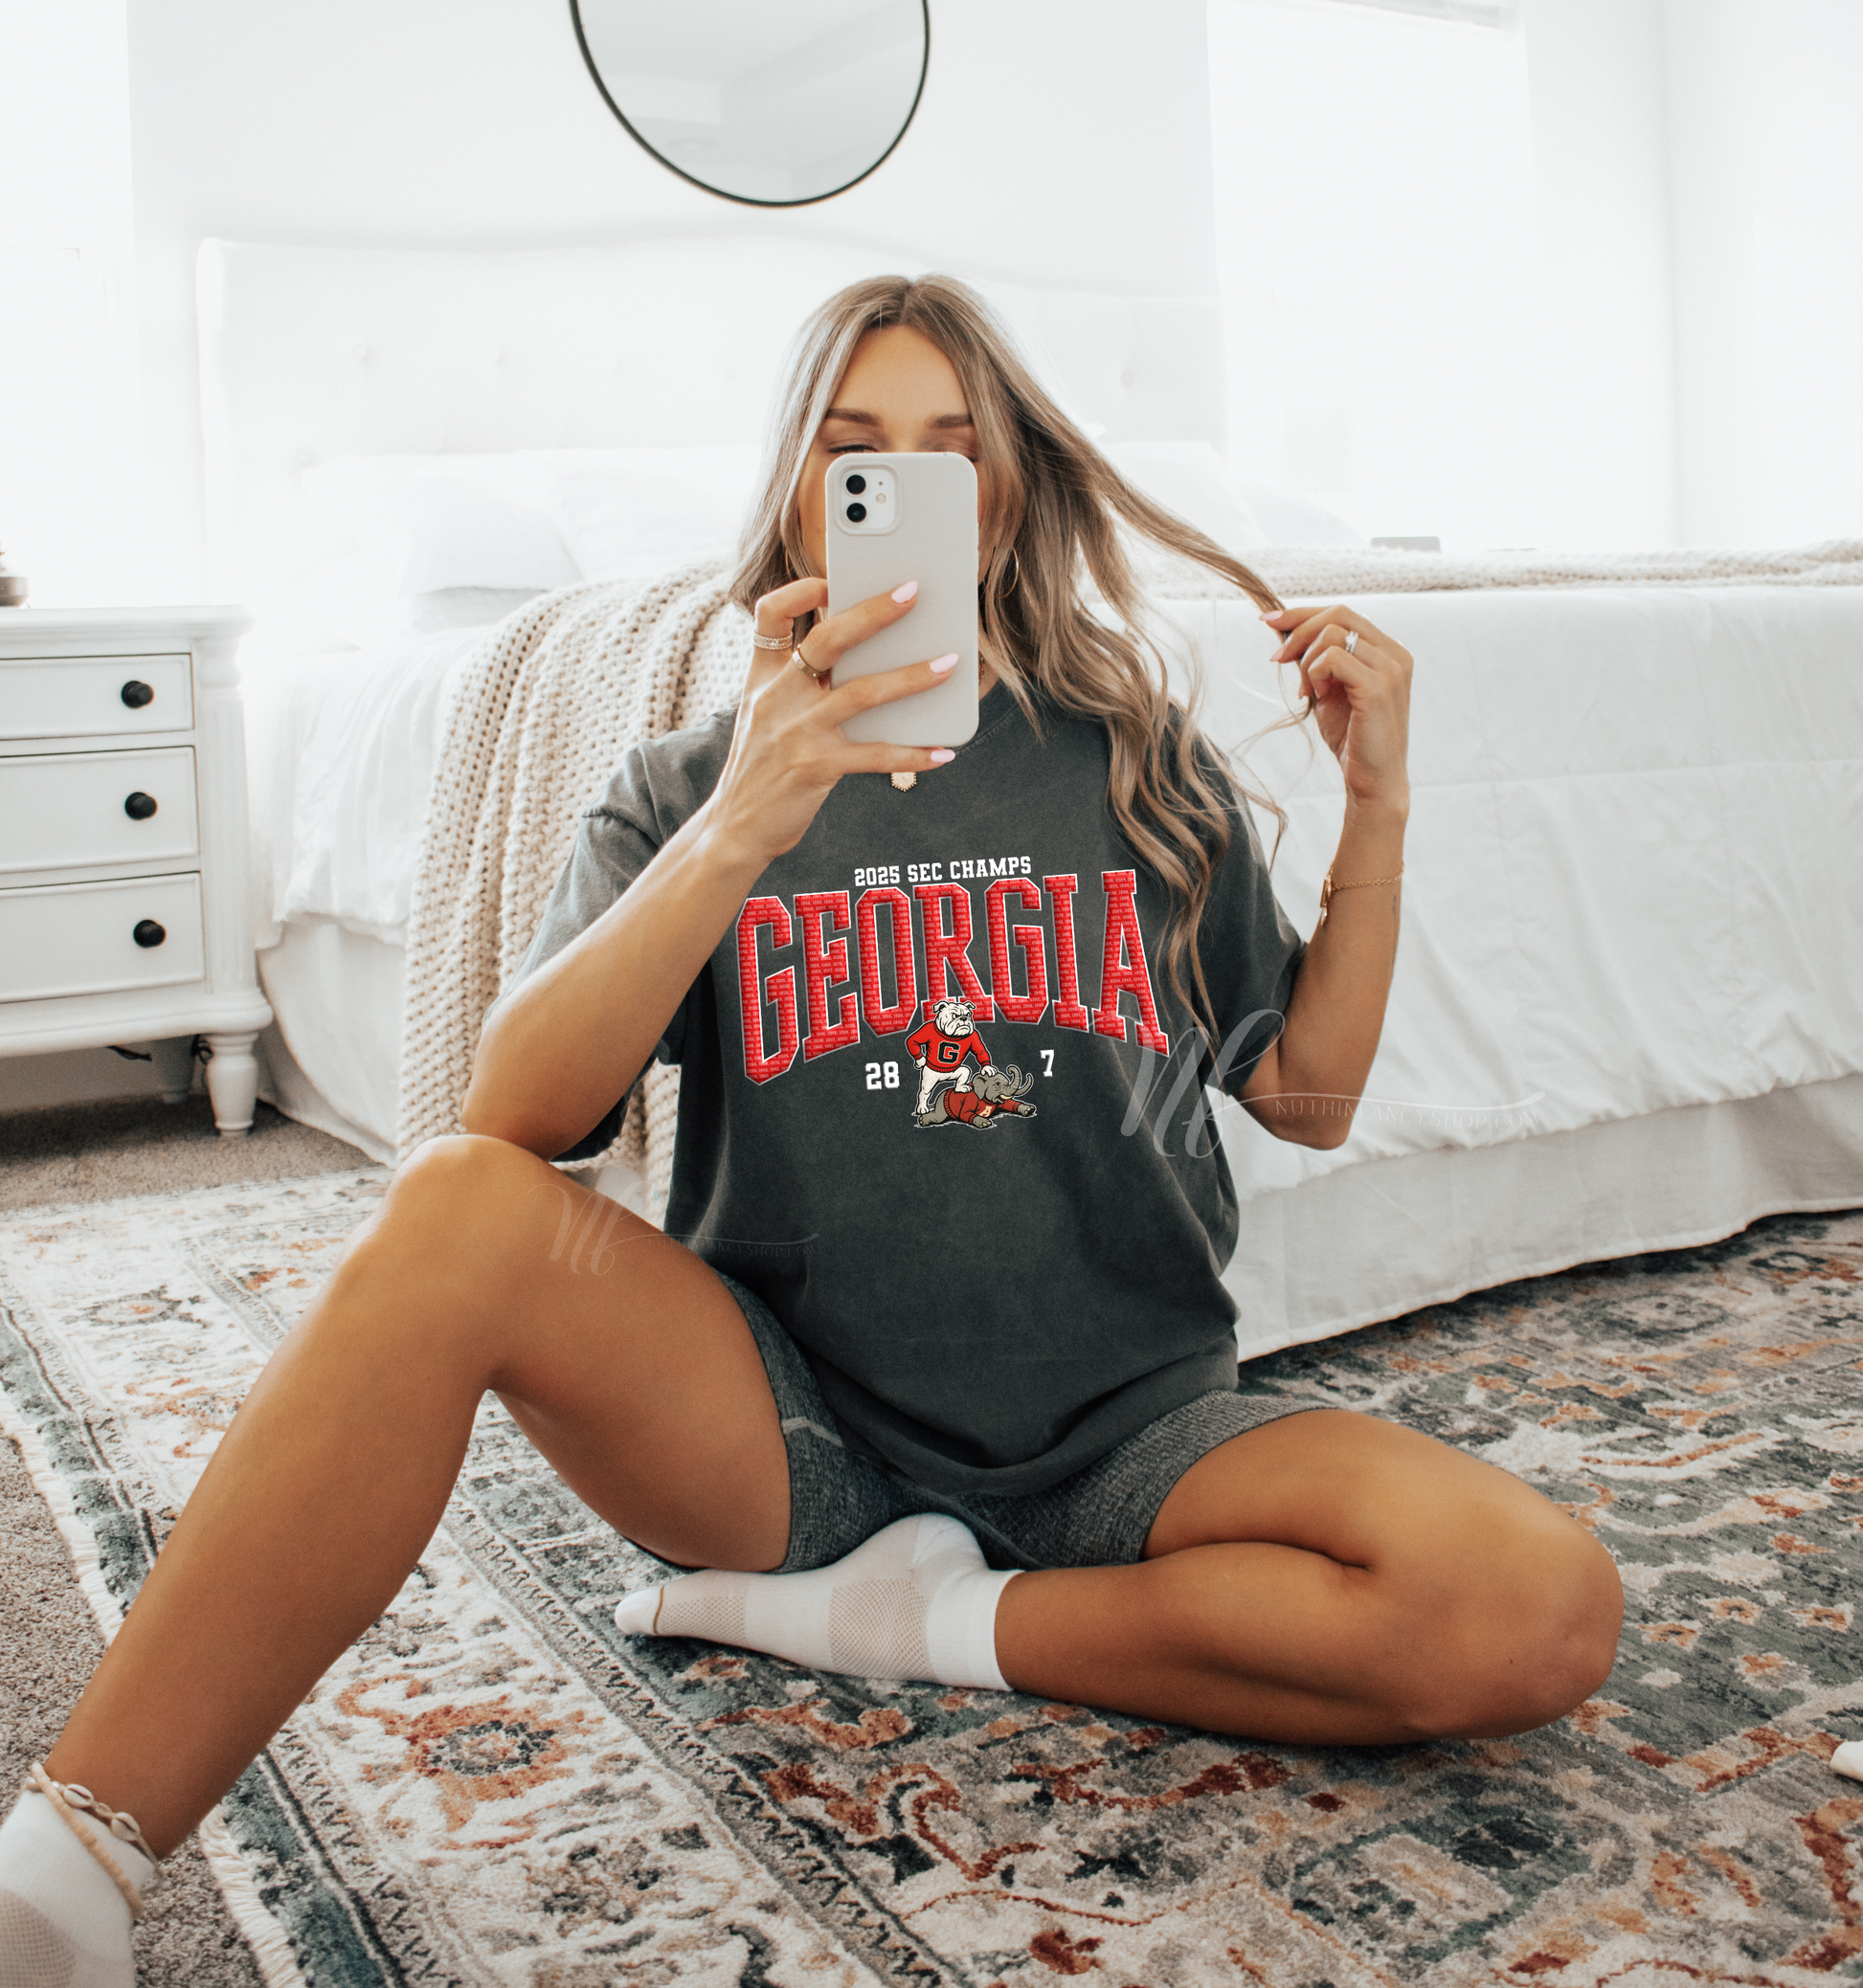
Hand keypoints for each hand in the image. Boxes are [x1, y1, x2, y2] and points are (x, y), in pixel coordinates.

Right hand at [705, 577, 959, 865]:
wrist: (733, 828)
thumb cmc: (759, 770)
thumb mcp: (765, 716)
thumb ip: (800, 685)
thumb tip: (867, 661)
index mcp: (761, 678)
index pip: (769, 613)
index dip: (800, 589)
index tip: (832, 581)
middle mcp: (776, 697)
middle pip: (827, 638)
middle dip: (874, 611)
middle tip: (913, 591)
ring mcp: (795, 731)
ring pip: (863, 692)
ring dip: (913, 676)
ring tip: (949, 665)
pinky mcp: (815, 767)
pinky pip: (876, 754)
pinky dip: (915, 753)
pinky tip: (944, 752)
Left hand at [1263, 604, 1411, 815]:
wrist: (1373, 780)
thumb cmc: (1352, 737)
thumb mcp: (1331, 689)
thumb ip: (1318, 659)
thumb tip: (1284, 629)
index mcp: (1388, 650)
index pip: (1343, 613)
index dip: (1302, 613)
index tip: (1268, 620)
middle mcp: (1395, 653)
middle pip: (1338, 614)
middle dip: (1298, 631)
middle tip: (1277, 660)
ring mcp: (1391, 668)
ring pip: (1332, 634)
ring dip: (1307, 661)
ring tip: (1307, 692)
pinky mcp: (1378, 687)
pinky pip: (1333, 658)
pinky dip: (1315, 673)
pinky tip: (1317, 696)